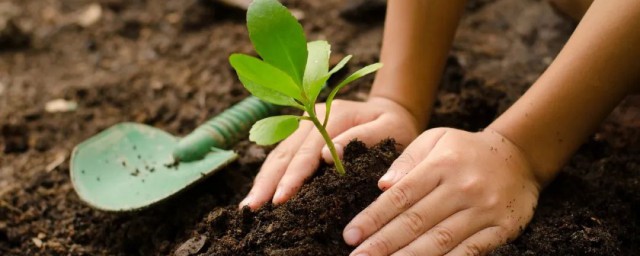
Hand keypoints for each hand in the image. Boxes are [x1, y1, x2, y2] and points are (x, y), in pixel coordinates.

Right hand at [239, 97, 420, 208]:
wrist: (392, 110)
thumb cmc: (395, 125)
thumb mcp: (390, 128)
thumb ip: (362, 138)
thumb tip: (328, 156)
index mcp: (333, 115)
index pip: (308, 151)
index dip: (293, 176)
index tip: (281, 198)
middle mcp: (311, 117)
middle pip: (285, 152)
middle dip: (267, 182)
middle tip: (252, 208)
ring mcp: (303, 124)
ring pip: (277, 154)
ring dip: (262, 180)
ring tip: (248, 206)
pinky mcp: (300, 134)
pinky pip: (280, 155)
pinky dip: (268, 175)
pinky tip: (259, 192)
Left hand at [344, 128, 541, 255]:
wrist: (520, 156)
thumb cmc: (465, 150)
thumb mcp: (435, 139)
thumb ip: (407, 160)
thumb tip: (382, 185)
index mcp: (441, 165)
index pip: (400, 196)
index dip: (373, 218)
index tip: (350, 235)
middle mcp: (462, 188)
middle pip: (415, 222)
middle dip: (382, 244)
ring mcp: (483, 210)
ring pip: (439, 241)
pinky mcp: (501, 229)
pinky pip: (470, 252)